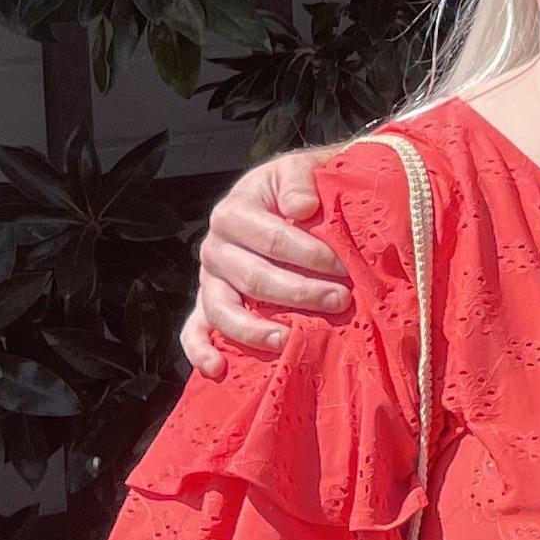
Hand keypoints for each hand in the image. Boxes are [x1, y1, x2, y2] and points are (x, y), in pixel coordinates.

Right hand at [179, 149, 350, 374]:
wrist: (290, 201)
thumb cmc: (299, 190)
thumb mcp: (301, 170)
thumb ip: (299, 180)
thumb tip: (302, 207)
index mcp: (234, 212)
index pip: (273, 240)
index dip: (310, 255)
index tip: (345, 267)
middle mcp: (215, 248)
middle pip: (254, 278)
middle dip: (300, 293)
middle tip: (340, 301)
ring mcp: (210, 280)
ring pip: (223, 310)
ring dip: (255, 329)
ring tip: (288, 340)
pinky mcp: (207, 305)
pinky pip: (194, 331)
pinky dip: (200, 351)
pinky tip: (219, 369)